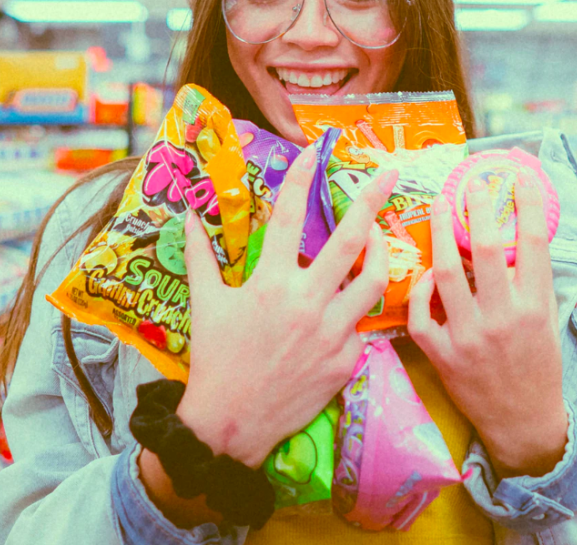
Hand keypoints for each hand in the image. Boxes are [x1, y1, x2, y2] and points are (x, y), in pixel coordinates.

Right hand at [177, 145, 396, 467]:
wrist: (230, 424)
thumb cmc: (214, 359)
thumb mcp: (205, 304)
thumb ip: (199, 257)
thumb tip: (187, 218)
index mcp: (269, 282)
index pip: (286, 217)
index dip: (299, 179)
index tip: (313, 152)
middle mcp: (306, 301)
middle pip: (351, 240)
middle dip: (373, 200)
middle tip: (389, 173)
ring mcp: (332, 332)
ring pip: (375, 281)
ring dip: (382, 253)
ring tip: (380, 239)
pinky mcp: (347, 360)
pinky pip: (363, 326)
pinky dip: (357, 312)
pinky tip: (348, 308)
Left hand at [409, 174, 566, 478]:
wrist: (523, 420)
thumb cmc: (538, 364)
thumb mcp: (548, 320)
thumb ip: (533, 280)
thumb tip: (522, 228)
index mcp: (536, 307)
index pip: (534, 242)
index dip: (529, 203)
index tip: (521, 174)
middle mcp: (504, 319)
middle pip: (487, 249)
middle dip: (478, 208)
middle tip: (471, 182)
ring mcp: (469, 338)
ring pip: (447, 275)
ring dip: (441, 235)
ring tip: (441, 207)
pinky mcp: (443, 356)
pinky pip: (421, 315)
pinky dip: (420, 291)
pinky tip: (426, 273)